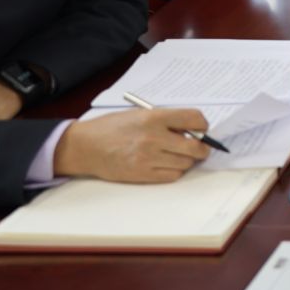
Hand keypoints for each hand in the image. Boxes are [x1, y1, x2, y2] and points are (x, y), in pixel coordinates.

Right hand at [54, 108, 211, 182]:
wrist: (86, 146)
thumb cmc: (112, 128)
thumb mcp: (140, 114)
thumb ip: (166, 120)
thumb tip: (193, 129)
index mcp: (154, 118)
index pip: (193, 119)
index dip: (203, 124)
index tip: (202, 128)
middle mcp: (153, 138)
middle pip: (195, 146)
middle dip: (202, 147)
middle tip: (200, 147)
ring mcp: (148, 158)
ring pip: (185, 163)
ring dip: (187, 160)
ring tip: (179, 154)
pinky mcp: (142, 175)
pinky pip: (172, 176)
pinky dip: (175, 170)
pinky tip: (167, 163)